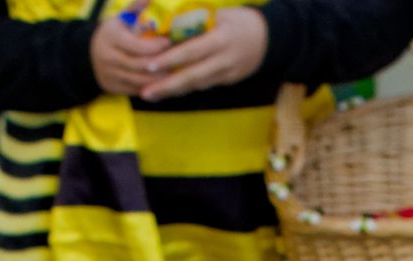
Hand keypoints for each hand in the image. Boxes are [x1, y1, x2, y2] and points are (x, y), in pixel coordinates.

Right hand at [91, 12, 173, 96]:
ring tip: (173, 71)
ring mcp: (111, 75)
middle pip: (141, 65)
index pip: (138, 46)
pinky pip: (136, 91)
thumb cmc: (112, 34)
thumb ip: (135, 8)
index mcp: (111, 38)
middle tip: (176, 59)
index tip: (168, 42)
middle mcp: (109, 58)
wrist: (89, 55)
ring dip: (159, 78)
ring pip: (140, 81)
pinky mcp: (113, 88)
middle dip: (161, 63)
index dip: (156, 46)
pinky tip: (162, 82)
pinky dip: (151, 87)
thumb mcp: (120, 19)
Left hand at [137, 6, 267, 97]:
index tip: (150, 66)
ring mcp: (227, 73)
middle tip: (145, 92)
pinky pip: (203, 86)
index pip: (192, 51)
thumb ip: (195, 22)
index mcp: (221, 39)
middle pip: (192, 76)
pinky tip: (168, 92)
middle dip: (167, 86)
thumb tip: (165, 26)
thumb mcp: (219, 14)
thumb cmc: (238, 20)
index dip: (170, 60)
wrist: (267, 37)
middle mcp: (224, 60)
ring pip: (196, 85)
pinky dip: (185, 89)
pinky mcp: (227, 81)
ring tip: (150, 94)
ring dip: (172, 91)